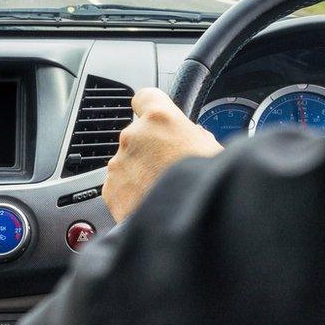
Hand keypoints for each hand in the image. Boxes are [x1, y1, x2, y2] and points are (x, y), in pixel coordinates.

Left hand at [103, 87, 222, 222]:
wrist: (188, 227)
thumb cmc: (206, 187)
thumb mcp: (214, 151)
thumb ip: (195, 135)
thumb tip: (193, 136)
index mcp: (160, 118)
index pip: (146, 96)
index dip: (152, 108)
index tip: (156, 117)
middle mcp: (133, 136)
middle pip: (138, 134)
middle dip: (150, 148)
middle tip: (171, 167)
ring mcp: (118, 163)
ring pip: (127, 161)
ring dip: (140, 172)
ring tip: (161, 190)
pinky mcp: (110, 189)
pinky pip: (119, 185)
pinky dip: (130, 193)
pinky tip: (150, 204)